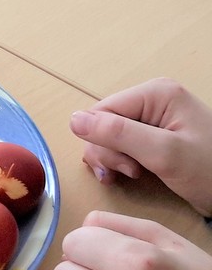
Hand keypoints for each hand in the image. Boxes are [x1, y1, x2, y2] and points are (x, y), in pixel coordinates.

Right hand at [69, 77, 211, 216]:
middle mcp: (150, 100)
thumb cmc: (209, 171)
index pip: (100, 112)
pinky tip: (128, 174)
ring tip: (132, 175)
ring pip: (106, 136)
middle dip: (107, 153)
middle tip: (131, 173)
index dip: (101, 142)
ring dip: (111, 160)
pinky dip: (117, 162)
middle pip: (101, 124)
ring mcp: (151, 117)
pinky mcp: (151, 135)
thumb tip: (72, 120)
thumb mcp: (164, 154)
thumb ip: (118, 134)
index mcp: (154, 93)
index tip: (124, 168)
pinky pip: (118, 143)